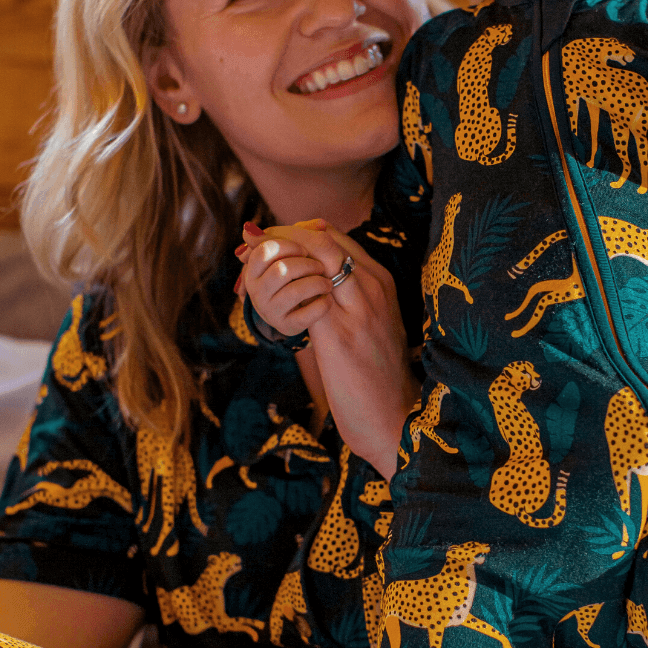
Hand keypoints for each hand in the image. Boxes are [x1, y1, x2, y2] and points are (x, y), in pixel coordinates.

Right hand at [238, 220, 336, 337]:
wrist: (303, 307)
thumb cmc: (298, 273)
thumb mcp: (294, 252)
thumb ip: (284, 234)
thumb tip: (249, 228)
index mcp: (254, 269)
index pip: (265, 250)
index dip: (289, 246)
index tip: (304, 250)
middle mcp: (257, 291)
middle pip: (281, 270)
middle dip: (308, 265)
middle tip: (320, 267)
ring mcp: (269, 310)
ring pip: (294, 291)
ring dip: (318, 283)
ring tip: (327, 283)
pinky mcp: (286, 326)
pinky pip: (306, 314)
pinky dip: (322, 304)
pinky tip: (327, 300)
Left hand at [240, 221, 415, 478]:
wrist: (394, 415)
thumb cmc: (380, 374)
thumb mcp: (375, 324)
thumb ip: (353, 298)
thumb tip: (317, 284)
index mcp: (382, 282)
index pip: (336, 237)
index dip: (300, 232)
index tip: (275, 239)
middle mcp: (373, 287)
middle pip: (324, 238)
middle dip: (284, 235)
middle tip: (255, 242)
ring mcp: (359, 307)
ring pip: (318, 254)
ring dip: (280, 252)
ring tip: (253, 258)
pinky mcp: (338, 332)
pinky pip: (306, 290)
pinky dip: (280, 283)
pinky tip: (260, 289)